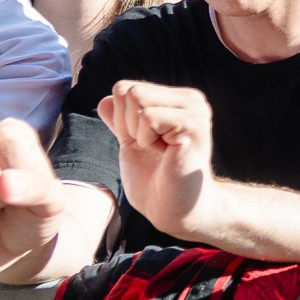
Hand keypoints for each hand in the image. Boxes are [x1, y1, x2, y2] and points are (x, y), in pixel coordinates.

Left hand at [99, 81, 215, 235]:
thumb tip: (105, 100)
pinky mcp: (193, 126)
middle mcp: (191, 100)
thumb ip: (120, 122)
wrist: (176, 211)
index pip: (126, 88)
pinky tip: (166, 155)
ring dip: (138, 134)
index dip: (123, 120)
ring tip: (160, 152)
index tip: (145, 145)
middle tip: (152, 150)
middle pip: (129, 90)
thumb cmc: (157, 182)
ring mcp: (195, 111)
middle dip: (127, 125)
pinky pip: (148, 118)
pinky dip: (146, 141)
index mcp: (177, 100)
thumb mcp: (132, 145)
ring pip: (136, 99)